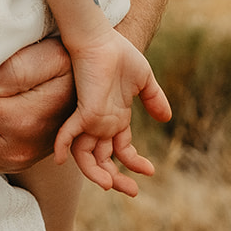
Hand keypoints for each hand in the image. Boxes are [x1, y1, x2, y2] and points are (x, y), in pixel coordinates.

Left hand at [53, 30, 171, 194]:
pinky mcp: (82, 111)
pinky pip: (69, 135)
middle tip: (132, 191)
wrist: (103, 39)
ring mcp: (91, 119)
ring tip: (112, 185)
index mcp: (116, 117)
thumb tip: (167, 118)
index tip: (149, 171)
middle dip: (118, 178)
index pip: (123, 149)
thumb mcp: (144, 80)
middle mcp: (102, 122)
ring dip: (98, 173)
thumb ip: (154, 99)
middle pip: (105, 159)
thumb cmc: (119, 54)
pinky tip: (63, 160)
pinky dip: (64, 148)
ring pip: (88, 155)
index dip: (134, 162)